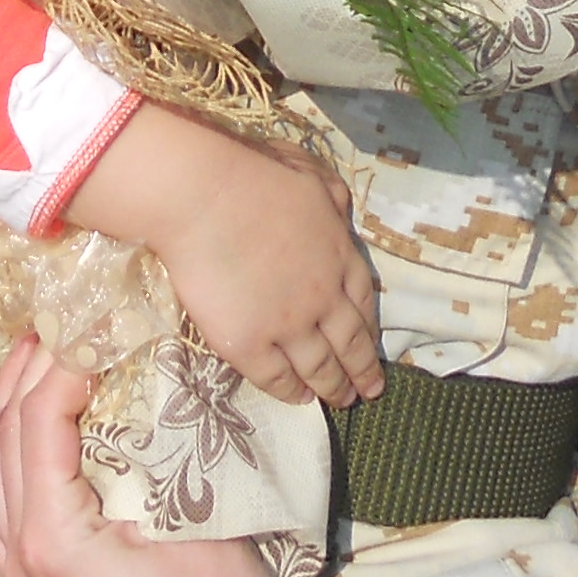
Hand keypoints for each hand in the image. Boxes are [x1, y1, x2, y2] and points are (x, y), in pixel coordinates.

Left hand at [0, 342, 365, 576]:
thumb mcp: (189, 510)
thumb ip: (150, 438)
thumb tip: (132, 366)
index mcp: (50, 539)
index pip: (34, 423)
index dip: (59, 364)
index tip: (91, 325)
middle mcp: (20, 560)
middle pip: (0, 443)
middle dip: (23, 377)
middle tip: (54, 326)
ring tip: (28, 366)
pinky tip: (4, 442)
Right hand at [62, 105, 378, 407]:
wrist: (204, 197)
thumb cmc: (253, 176)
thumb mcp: (310, 174)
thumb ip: (332, 198)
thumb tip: (342, 212)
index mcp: (340, 256)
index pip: (364, 304)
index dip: (370, 332)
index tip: (374, 350)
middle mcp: (323, 298)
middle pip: (349, 345)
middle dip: (362, 373)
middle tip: (369, 394)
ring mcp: (288, 325)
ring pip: (319, 368)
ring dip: (332, 389)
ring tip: (339, 402)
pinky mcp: (249, 344)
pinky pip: (276, 378)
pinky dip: (291, 393)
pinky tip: (298, 399)